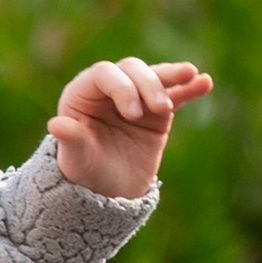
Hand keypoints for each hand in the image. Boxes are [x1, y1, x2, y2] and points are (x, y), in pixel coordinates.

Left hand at [46, 55, 212, 198]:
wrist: (106, 193)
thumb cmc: (85, 175)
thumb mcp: (77, 162)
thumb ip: (71, 141)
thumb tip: (56, 124)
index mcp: (82, 94)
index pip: (104, 74)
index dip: (122, 87)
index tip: (134, 113)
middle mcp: (109, 88)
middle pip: (133, 69)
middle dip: (149, 84)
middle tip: (159, 109)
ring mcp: (135, 95)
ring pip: (155, 76)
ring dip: (173, 76)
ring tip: (191, 76)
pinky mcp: (156, 108)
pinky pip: (175, 93)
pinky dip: (189, 88)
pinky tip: (205, 83)